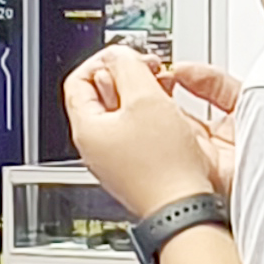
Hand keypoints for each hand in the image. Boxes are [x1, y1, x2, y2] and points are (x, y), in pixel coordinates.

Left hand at [62, 46, 236, 215]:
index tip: (126, 55)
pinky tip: (173, 118)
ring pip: (123, 114)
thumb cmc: (164, 166)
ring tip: (164, 92)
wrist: (184, 209)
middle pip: (102, 96)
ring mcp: (116, 160)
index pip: (79, 80)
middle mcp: (96, 147)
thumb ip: (128, 67)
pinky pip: (139, 134)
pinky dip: (153, 119)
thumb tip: (120, 55)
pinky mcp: (137, 169)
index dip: (103, 60)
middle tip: (150, 70)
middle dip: (127, 76)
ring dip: (143, 96)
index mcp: (87, 129)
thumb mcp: (146, 98)